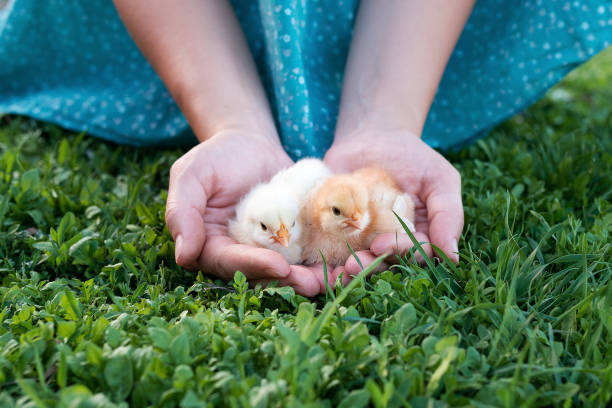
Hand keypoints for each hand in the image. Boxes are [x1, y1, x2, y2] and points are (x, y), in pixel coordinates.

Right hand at [166, 130, 332, 296]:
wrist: (250, 142)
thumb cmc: (216, 156)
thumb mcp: (192, 175)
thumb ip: (183, 212)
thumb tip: (183, 254)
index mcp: (211, 245)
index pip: (230, 263)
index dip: (253, 267)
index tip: (280, 267)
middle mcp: (240, 253)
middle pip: (261, 275)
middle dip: (287, 282)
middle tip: (313, 283)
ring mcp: (268, 249)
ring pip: (288, 271)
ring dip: (308, 278)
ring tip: (331, 279)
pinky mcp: (292, 240)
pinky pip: (307, 255)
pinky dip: (324, 262)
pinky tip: (343, 265)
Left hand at [322, 128, 463, 280]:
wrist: (371, 137)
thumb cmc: (411, 157)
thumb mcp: (438, 179)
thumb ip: (447, 215)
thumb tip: (453, 257)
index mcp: (418, 238)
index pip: (412, 255)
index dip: (398, 254)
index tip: (381, 245)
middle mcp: (389, 245)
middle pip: (381, 264)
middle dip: (368, 267)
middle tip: (354, 263)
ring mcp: (360, 242)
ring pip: (354, 266)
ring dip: (344, 273)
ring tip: (335, 272)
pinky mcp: (333, 234)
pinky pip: (327, 254)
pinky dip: (319, 265)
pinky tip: (310, 267)